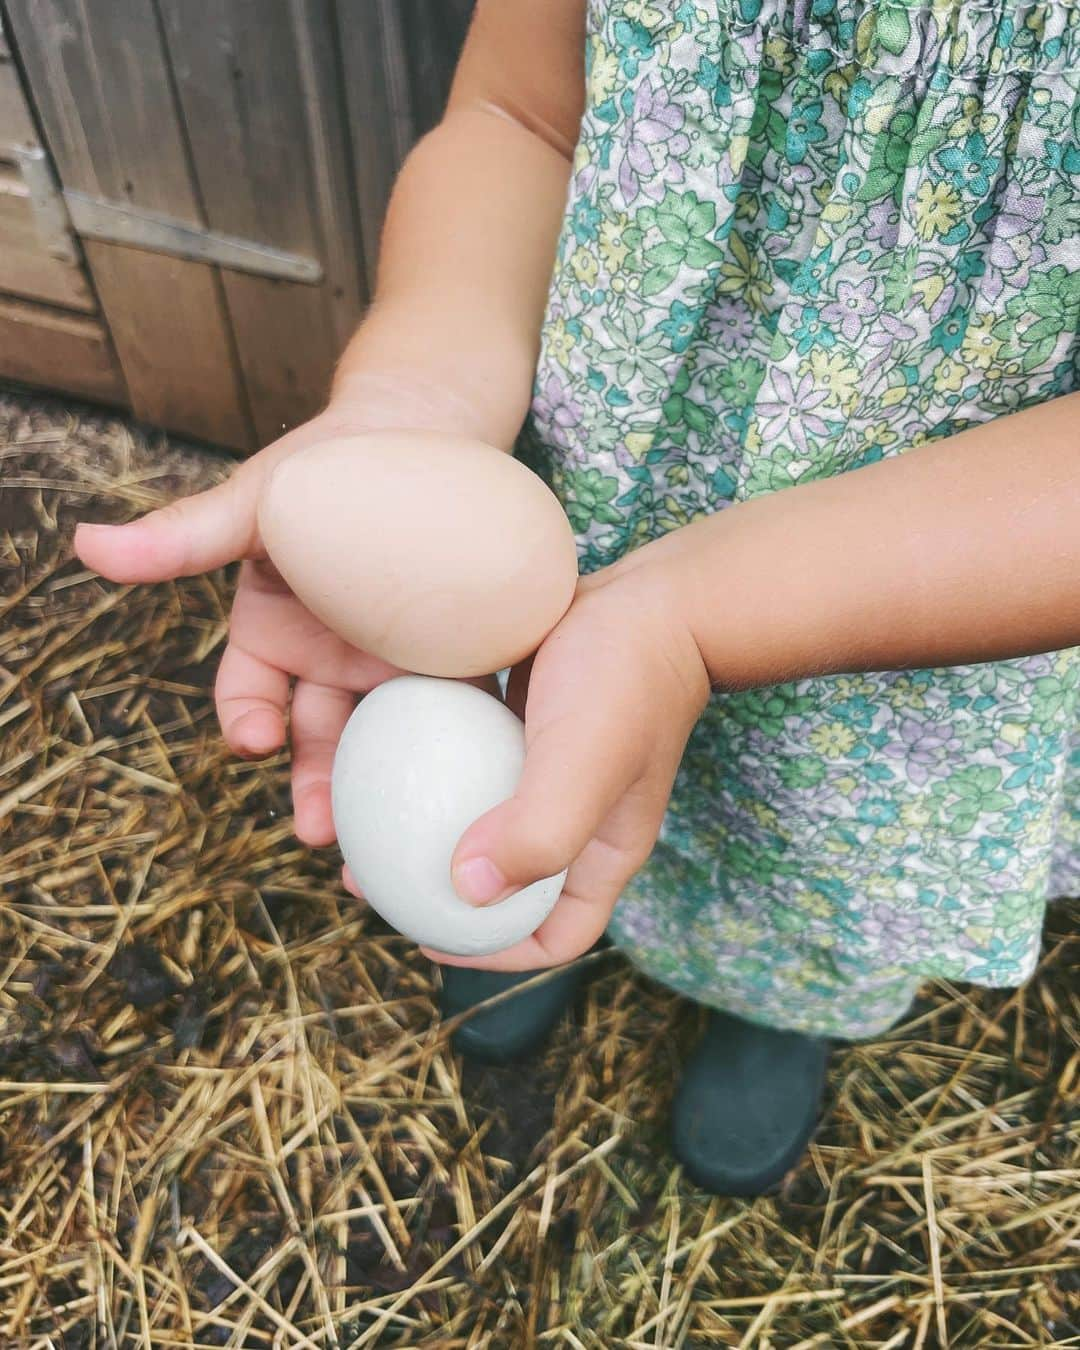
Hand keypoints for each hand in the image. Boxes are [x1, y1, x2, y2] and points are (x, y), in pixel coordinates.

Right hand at [73, 379, 474, 847]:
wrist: (426, 428)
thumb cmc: (330, 459)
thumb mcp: (258, 498)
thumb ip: (188, 535)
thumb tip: (89, 546)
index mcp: (275, 630)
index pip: (248, 694)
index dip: (246, 721)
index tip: (255, 739)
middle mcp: (330, 658)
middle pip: (316, 738)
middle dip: (313, 786)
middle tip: (317, 829)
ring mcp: (393, 664)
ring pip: (383, 742)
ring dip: (379, 789)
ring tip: (383, 833)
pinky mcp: (457, 658)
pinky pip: (456, 712)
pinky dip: (456, 750)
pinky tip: (466, 785)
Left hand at [413, 546, 710, 970]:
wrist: (652, 595)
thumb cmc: (626, 681)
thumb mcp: (585, 762)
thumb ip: (536, 833)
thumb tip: (467, 889)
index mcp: (601, 852)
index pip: (554, 936)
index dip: (495, 955)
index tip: (428, 939)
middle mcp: (575, 820)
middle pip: (505, 886)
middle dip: (439, 895)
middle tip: (373, 879)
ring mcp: (549, 773)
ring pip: (480, 821)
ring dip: (425, 831)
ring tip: (364, 822)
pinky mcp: (527, 727)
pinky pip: (470, 762)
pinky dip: (431, 767)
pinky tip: (384, 752)